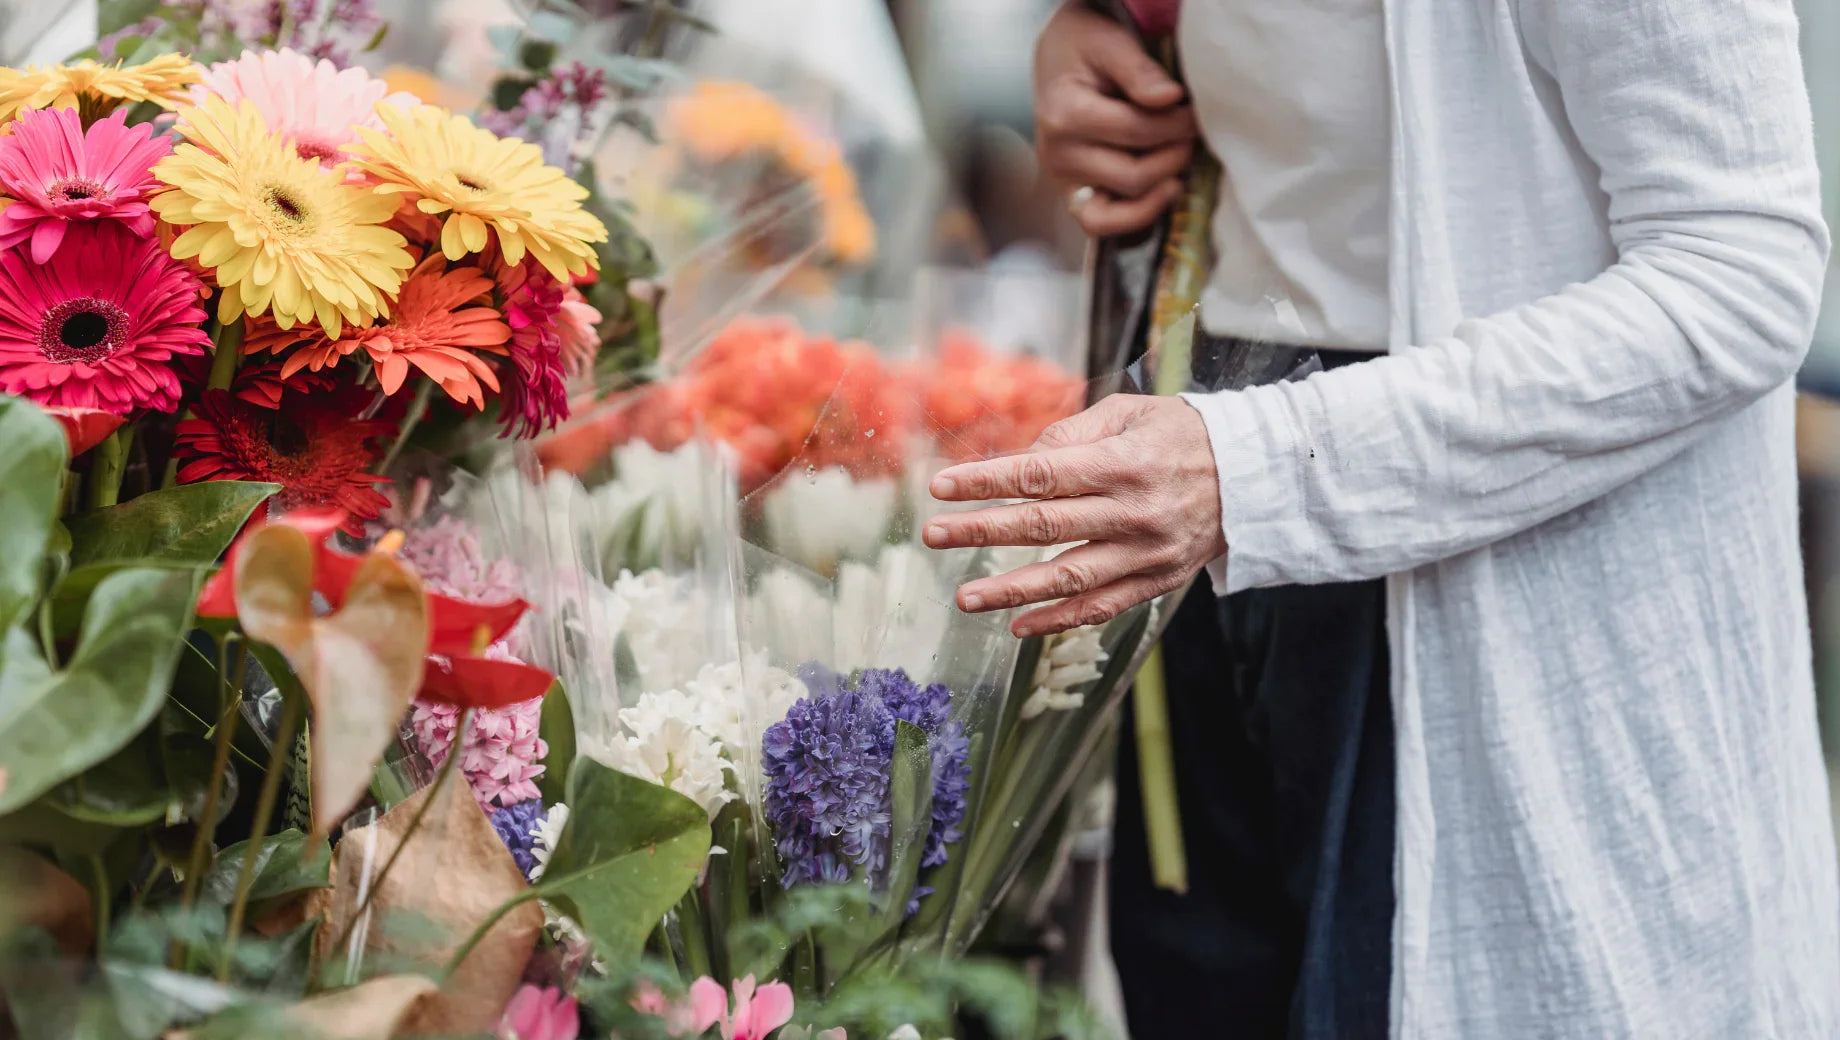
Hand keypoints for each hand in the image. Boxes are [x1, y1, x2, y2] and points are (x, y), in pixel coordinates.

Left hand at [923, 395, 1224, 636]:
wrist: (1255, 475)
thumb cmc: (1180, 434)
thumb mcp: (1130, 411)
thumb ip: (1071, 432)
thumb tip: (1020, 462)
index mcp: (1122, 462)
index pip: (1040, 474)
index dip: (986, 482)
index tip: (941, 486)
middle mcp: (1133, 511)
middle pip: (1044, 525)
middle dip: (982, 531)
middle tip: (932, 536)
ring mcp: (1146, 552)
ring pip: (1069, 577)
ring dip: (1011, 590)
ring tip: (965, 598)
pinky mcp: (1156, 581)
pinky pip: (1101, 607)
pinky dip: (1058, 620)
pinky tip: (1017, 626)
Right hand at [1033, 3, 1198, 237]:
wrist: (1056, 61)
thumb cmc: (1082, 47)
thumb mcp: (1108, 42)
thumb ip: (1138, 69)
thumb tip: (1169, 98)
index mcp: (1064, 115)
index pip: (1137, 132)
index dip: (1178, 125)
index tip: (1196, 112)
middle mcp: (1057, 155)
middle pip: (1134, 176)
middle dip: (1174, 155)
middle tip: (1192, 135)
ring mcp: (1062, 180)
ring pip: (1123, 206)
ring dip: (1160, 187)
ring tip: (1178, 162)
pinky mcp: (1072, 195)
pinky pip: (1101, 225)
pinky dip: (1137, 216)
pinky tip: (1163, 190)